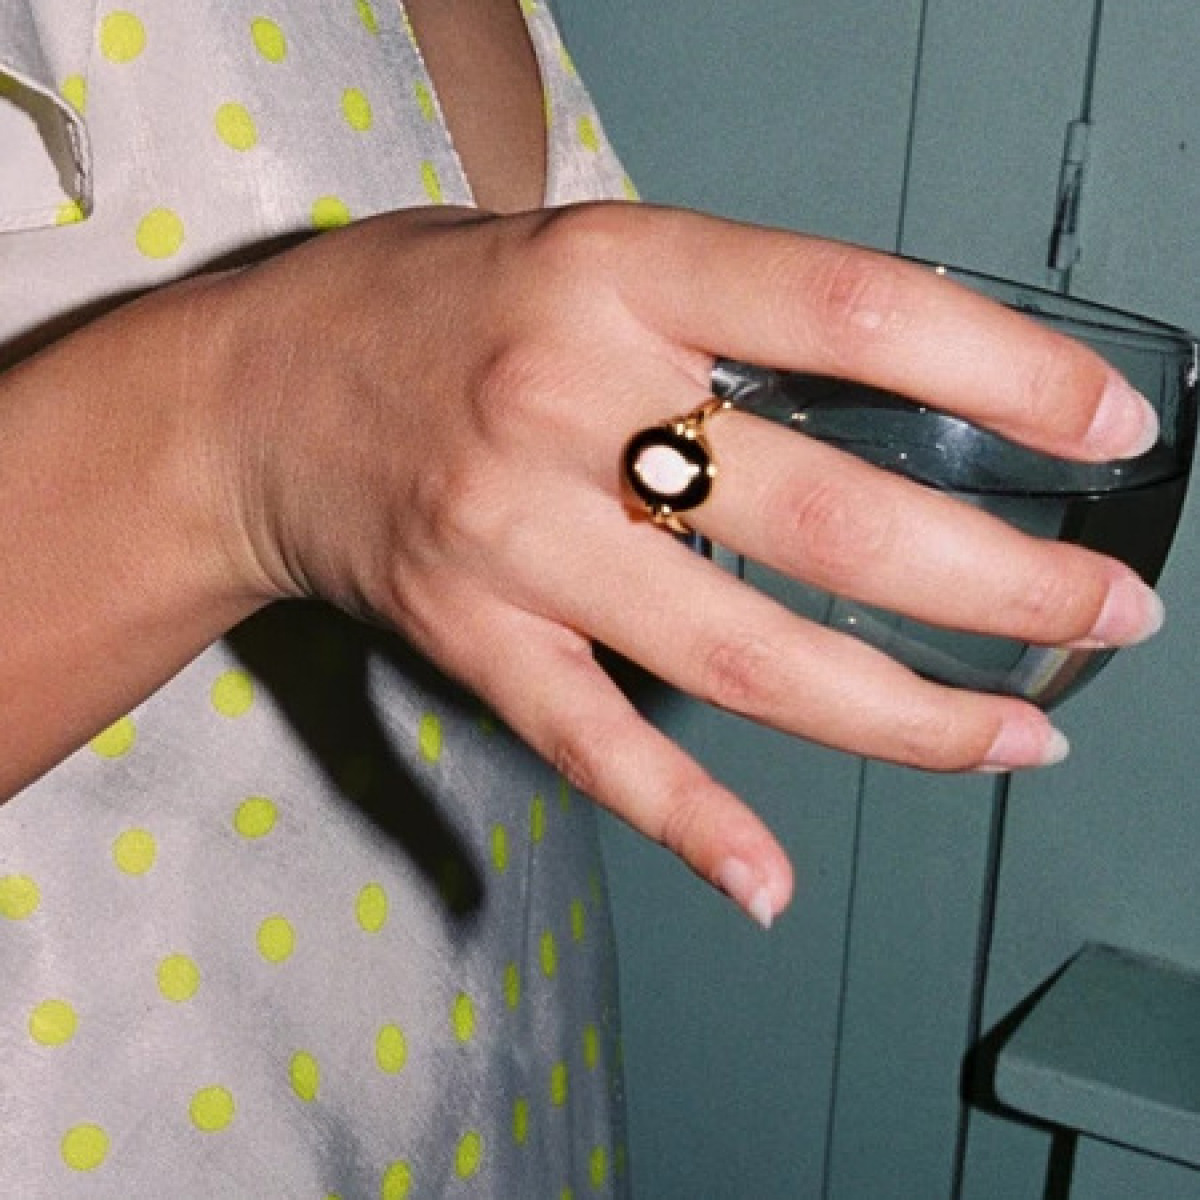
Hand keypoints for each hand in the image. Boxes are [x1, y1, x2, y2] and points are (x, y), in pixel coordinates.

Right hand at [191, 203, 1162, 925]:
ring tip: (1017, 736)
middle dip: (999, 580)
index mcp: (614, 275)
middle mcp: (566, 406)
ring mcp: (513, 539)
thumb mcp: (589, 249)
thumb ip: (727, 313)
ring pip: (737, 655)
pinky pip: (591, 742)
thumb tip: (903, 393)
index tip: (1106, 424)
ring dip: (901, 715)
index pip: (849, 313)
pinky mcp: (469, 637)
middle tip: (1107, 615)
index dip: (1003, 370)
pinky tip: (770, 877)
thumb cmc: (435, 307)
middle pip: (823, 516)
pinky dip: (688, 816)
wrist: (254, 398)